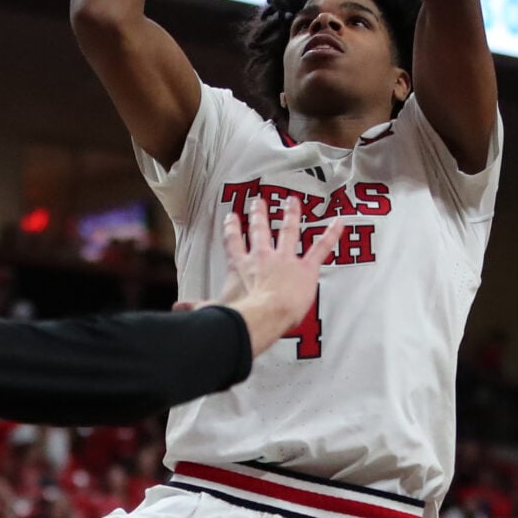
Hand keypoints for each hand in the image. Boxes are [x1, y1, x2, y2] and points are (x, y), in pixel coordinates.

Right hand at [209, 208, 328, 356]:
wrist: (264, 316)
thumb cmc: (240, 316)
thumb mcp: (213, 309)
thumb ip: (197, 307)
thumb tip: (177, 310)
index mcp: (240, 266)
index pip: (233, 243)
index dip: (231, 228)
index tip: (231, 217)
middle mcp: (262, 256)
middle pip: (260, 230)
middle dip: (259, 215)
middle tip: (258, 201)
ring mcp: (285, 258)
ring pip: (288, 230)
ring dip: (291, 214)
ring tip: (292, 201)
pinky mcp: (305, 267)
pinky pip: (321, 246)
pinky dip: (331, 233)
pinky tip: (340, 221)